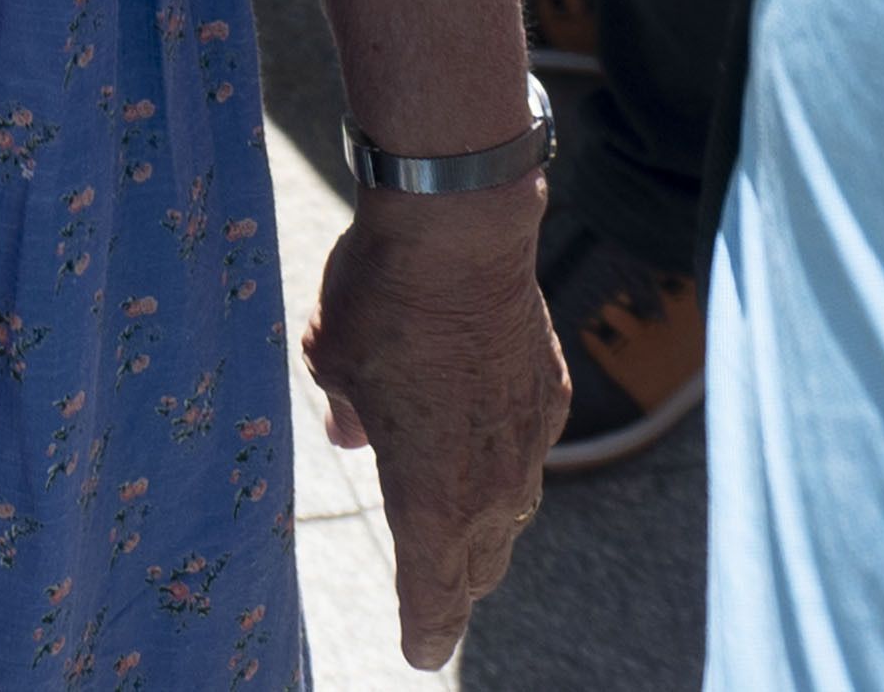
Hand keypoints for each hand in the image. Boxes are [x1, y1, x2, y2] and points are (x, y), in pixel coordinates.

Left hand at [308, 198, 558, 665]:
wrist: (459, 233)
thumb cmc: (380, 303)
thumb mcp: (333, 364)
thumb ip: (347, 412)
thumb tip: (355, 434)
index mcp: (429, 500)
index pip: (431, 597)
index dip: (424, 630)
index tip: (417, 653)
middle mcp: (489, 486)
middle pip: (477, 566)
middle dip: (452, 590)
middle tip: (436, 608)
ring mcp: (527, 442)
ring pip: (510, 514)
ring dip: (485, 533)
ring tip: (465, 546)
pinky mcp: (549, 396)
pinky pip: (526, 453)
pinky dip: (505, 462)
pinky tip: (489, 448)